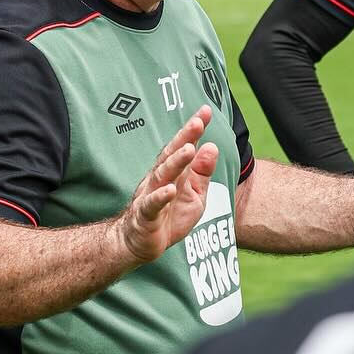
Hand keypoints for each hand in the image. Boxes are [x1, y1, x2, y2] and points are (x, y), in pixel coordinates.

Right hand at [116, 107, 219, 264]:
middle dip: (184, 138)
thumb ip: (202, 172)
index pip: (184, 146)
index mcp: (173, 172)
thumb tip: (212, 146)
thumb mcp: (194, 195)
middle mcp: (160, 178)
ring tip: (189, 150)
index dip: (194, 130)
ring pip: (163, 176)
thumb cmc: (169, 216)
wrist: (141, 242)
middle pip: (171, 155)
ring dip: (175, 162)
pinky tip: (169, 190)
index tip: (205, 111)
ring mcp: (150, 195)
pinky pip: (152, 205)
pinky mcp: (145, 215)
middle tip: (197, 122)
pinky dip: (160, 197)